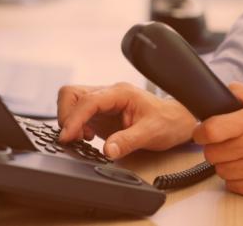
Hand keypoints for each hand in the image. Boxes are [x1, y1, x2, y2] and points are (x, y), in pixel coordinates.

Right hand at [57, 82, 196, 158]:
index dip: (74, 118)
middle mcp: (109, 94)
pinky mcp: (102, 114)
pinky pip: (79, 114)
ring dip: (70, 120)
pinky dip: (76, 126)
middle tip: (72, 137)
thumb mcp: (150, 133)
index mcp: (120, 93)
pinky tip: (88, 137)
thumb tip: (107, 150)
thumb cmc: (167, 122)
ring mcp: (104, 103)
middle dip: (66, 115)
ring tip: (82, 138)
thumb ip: (128, 141)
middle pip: (72, 94)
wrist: (176, 121)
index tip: (67, 136)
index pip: (87, 100)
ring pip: (73, 102)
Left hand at [193, 82, 242, 197]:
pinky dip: (236, 178)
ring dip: (226, 164)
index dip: (200, 133)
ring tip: (241, 156)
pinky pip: (233, 185)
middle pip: (211, 153)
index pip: (211, 130)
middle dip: (215, 148)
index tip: (201, 133)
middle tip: (227, 144)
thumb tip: (224, 90)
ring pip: (220, 170)